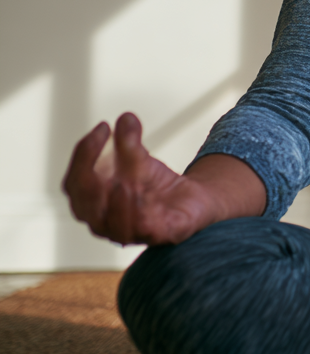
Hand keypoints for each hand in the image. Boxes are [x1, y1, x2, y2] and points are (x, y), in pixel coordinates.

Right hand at [62, 112, 263, 245]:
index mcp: (90, 204)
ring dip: (118, 193)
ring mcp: (126, 234)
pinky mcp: (157, 235)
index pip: (74, 181)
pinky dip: (142, 210)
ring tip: (127, 171)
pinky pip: (145, 227)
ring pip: (112, 219)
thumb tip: (126, 118)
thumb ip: (129, 142)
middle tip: (110, 139)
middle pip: (86, 202)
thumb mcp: (140, 159)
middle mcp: (102, 223)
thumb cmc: (155, 184)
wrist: (190, 201)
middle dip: (93, 170)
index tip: (103, 127)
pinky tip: (145, 193)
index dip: (84, 153)